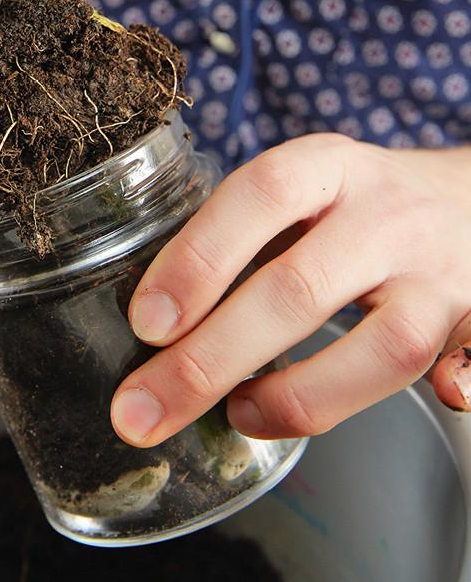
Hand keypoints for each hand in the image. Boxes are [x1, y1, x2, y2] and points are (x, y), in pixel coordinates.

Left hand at [110, 134, 470, 446]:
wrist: (469, 198)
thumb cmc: (357, 205)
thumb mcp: (301, 190)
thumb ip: (241, 238)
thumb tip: (153, 321)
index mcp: (327, 167)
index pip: (259, 196)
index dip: (199, 259)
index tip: (146, 324)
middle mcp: (385, 214)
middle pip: (298, 287)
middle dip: (210, 359)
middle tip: (143, 409)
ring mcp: (439, 271)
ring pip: (385, 344)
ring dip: (301, 394)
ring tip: (239, 415)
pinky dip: (461, 382)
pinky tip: (442, 401)